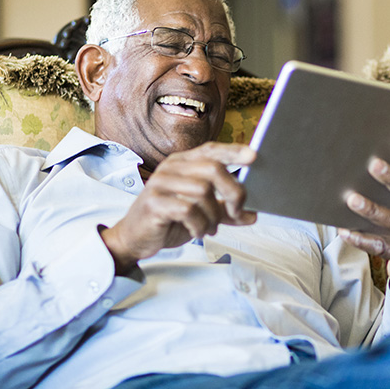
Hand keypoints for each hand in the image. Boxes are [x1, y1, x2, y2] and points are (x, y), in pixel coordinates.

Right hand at [100, 142, 256, 273]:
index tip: (254, 156)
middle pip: (213, 169)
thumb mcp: (202, 214)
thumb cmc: (168, 221)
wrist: (135, 238)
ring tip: (209, 227)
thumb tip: (253, 215)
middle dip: (233, 193)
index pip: (211, 150)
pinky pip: (188, 210)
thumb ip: (225, 212)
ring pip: (203, 192)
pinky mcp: (154, 202)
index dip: (233, 152)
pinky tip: (196, 232)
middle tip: (235, 212)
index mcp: (183, 164)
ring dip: (213, 216)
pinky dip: (199, 225)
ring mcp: (160, 183)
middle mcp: (172, 168)